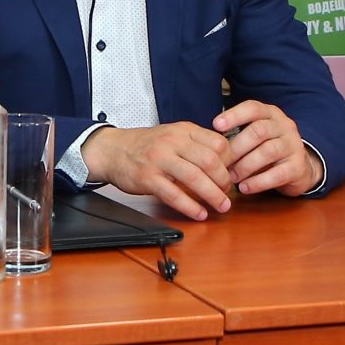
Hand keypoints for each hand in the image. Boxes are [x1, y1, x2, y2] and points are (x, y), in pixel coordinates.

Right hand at [83, 123, 234, 219]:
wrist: (112, 149)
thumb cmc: (147, 145)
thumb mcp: (173, 134)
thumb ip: (197, 144)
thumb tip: (226, 161)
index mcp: (183, 130)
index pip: (218, 142)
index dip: (230, 161)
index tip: (232, 173)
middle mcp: (172, 142)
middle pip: (209, 161)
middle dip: (224, 180)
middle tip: (227, 193)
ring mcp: (159, 160)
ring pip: (194, 178)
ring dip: (212, 195)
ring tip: (221, 206)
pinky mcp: (148, 178)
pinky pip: (174, 195)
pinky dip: (190, 207)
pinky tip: (199, 213)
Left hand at [213, 100, 323, 195]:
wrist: (300, 168)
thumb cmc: (267, 149)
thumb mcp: (255, 136)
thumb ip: (237, 135)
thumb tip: (209, 144)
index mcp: (271, 114)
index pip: (253, 108)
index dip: (234, 115)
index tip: (215, 125)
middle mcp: (285, 126)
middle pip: (259, 131)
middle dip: (237, 147)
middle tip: (221, 163)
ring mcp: (294, 146)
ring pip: (268, 151)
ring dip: (245, 166)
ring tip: (231, 177)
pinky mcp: (298, 167)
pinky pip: (277, 174)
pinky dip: (258, 182)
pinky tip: (244, 188)